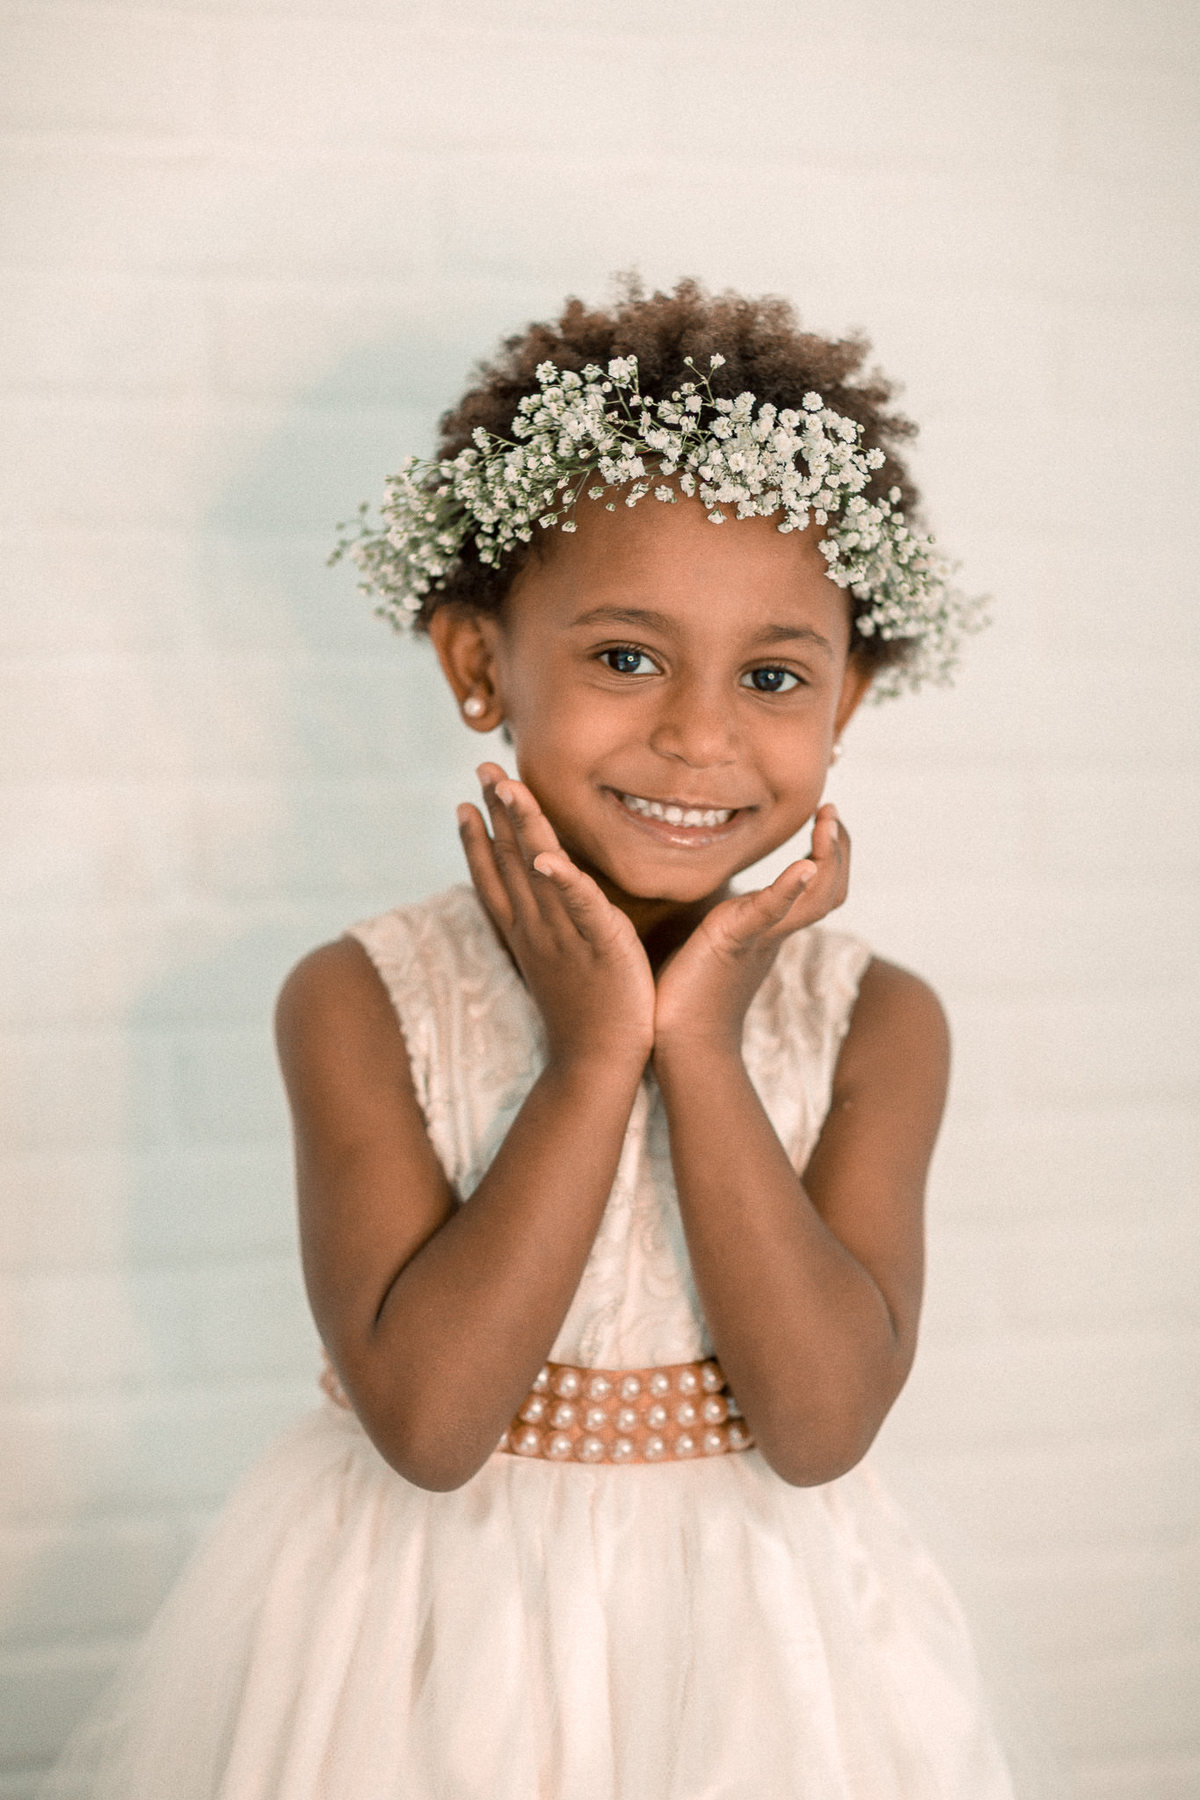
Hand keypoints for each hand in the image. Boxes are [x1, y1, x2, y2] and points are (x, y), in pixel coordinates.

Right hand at [457, 764, 655, 1070]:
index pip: (496, 878)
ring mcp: (566, 935)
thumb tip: (549, 904)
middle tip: (483, 768)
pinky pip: (581, 907)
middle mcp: (539, 928)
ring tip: (508, 788)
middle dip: (496, 813)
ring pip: (540, 871)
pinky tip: (549, 858)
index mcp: (528, 933)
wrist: (598, 1064)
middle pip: (511, 862)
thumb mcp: (559, 965)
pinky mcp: (601, 945)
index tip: (464, 802)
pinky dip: (564, 882)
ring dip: (522, 828)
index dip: (478, 839)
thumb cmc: (586, 1016)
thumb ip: (553, 929)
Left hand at [653, 804, 848, 1058]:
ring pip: (817, 898)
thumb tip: (729, 902)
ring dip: (828, 857)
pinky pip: (768, 913)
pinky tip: (802, 866)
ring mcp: (759, 938)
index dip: (832, 853)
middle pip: (832, 889)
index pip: (821, 887)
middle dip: (839, 848)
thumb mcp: (718, 944)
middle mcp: (775, 933)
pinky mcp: (732, 942)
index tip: (827, 818)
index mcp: (771, 930)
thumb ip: (732, 921)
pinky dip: (788, 889)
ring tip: (826, 824)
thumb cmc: (691, 996)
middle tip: (831, 811)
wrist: (682, 1044)